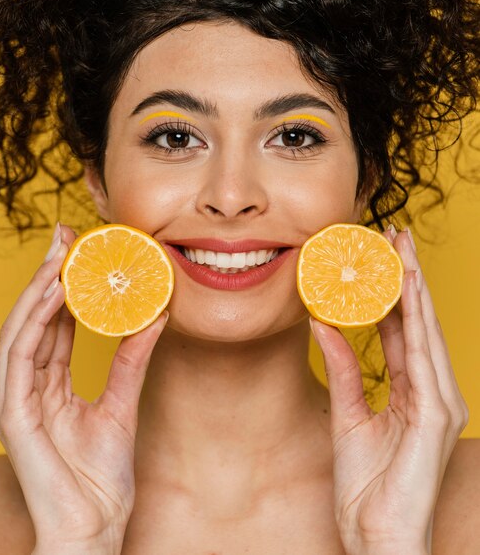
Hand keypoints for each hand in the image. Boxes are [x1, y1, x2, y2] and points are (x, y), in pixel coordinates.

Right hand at [0, 224, 167, 553]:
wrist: (95, 527)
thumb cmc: (103, 477)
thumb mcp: (123, 403)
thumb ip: (133, 359)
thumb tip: (155, 314)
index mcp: (49, 386)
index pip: (54, 325)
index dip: (66, 287)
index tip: (83, 253)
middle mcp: (28, 388)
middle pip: (34, 320)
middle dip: (48, 276)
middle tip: (66, 237)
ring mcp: (15, 401)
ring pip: (21, 331)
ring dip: (39, 289)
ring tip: (60, 254)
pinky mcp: (12, 416)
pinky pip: (20, 357)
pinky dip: (34, 321)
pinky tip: (52, 293)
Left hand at [311, 228, 468, 554]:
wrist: (377, 536)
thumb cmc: (366, 485)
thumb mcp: (347, 415)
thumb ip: (341, 367)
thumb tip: (322, 323)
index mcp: (411, 391)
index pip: (402, 329)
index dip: (392, 291)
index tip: (379, 257)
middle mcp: (432, 390)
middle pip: (417, 321)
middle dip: (406, 276)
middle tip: (393, 236)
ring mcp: (439, 402)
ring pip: (425, 331)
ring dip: (414, 288)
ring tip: (401, 249)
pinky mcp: (437, 417)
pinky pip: (424, 359)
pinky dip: (417, 322)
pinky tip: (408, 292)